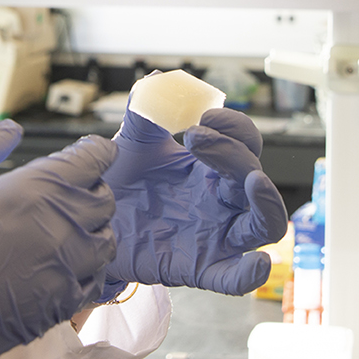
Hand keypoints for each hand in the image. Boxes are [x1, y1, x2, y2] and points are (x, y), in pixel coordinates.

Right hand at [0, 121, 117, 358]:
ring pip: (105, 246)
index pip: (92, 161)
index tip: (84, 153)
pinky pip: (93, 287)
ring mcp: (58, 278)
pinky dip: (85, 273)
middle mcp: (54, 233)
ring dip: (91, 233)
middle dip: (91, 190)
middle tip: (64, 190)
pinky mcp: (53, 314)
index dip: (92, 152)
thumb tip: (12, 129)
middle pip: (104, 201)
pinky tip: (58, 268)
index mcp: (27, 193)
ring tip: (61, 230)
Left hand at [101, 107, 287, 296]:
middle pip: (256, 178)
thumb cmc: (121, 184)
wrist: (91, 224)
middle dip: (236, 154)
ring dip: (267, 203)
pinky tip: (259, 265)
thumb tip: (158, 80)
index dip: (234, 127)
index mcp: (212, 168)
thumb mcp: (131, 144)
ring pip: (266, 225)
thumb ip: (146, 112)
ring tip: (254, 182)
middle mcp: (222, 201)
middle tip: (196, 137)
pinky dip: (250, 274)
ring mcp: (216, 235)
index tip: (201, 118)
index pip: (245, 143)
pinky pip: (233, 278)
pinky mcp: (200, 267)